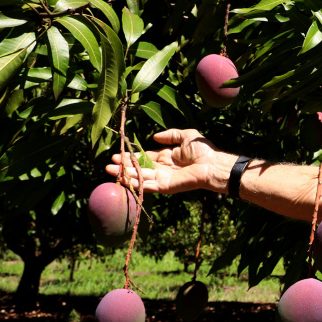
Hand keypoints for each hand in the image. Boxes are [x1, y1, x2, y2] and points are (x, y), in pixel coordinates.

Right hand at [106, 129, 225, 194]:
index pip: (145, 157)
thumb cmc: (203, 149)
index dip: (132, 156)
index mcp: (166, 157)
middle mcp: (163, 168)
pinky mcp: (165, 186)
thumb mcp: (186, 136)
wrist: (212, 163)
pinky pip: (148, 186)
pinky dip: (136, 184)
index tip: (117, 154)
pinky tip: (124, 180)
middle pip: (139, 167)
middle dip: (124, 165)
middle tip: (109, 163)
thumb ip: (170, 135)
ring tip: (110, 171)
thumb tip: (154, 137)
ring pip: (140, 177)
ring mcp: (163, 178)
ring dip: (125, 174)